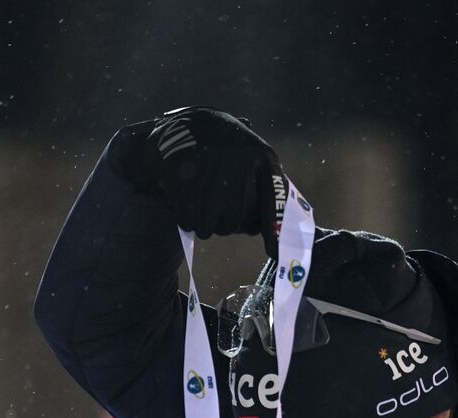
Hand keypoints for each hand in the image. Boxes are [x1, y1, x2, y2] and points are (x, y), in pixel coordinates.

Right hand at [127, 107, 284, 258]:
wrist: (193, 124)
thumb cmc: (232, 155)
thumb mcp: (256, 162)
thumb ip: (269, 193)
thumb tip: (273, 236)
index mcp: (262, 157)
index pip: (273, 200)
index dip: (273, 229)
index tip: (275, 254)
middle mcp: (238, 158)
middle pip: (235, 219)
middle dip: (228, 227)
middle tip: (222, 221)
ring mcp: (209, 164)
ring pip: (210, 222)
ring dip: (206, 227)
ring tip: (204, 215)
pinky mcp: (182, 171)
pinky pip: (187, 216)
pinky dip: (187, 220)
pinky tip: (188, 209)